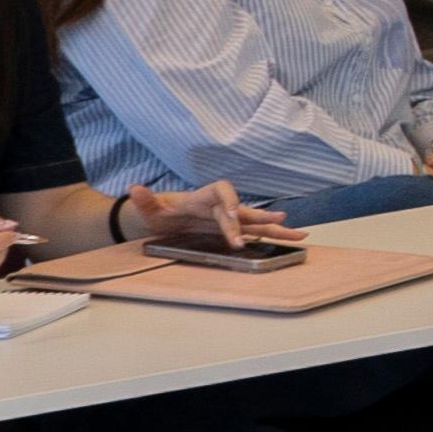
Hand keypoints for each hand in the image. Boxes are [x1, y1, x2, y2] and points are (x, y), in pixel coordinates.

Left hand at [138, 183, 286, 252]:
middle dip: (245, 225)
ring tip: (299, 234)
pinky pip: (257, 230)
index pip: (222, 191)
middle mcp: (221, 205)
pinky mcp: (235, 228)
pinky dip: (274, 233)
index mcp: (204, 197)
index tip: (231, 214)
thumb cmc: (160, 212)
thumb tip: (134, 189)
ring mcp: (230, 217)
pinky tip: (293, 236)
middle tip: (243, 242)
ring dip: (275, 227)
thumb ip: (144, 200)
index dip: (229, 201)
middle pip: (241, 210)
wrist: (167, 217)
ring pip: (257, 221)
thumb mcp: (149, 208)